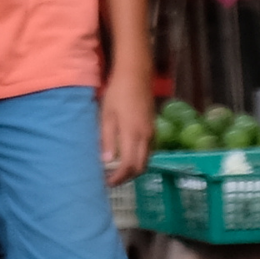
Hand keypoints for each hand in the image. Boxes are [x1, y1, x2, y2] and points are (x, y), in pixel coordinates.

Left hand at [96, 66, 155, 186]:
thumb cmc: (117, 93)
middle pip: (140, 167)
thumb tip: (107, 161)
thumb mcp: (107, 115)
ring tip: (115, 170)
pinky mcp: (152, 128)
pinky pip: (147, 150)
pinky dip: (137, 158)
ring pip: (145, 159)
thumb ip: (108, 139)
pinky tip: (125, 155)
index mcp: (134, 134)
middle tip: (110, 179)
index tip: (106, 183)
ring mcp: (151, 133)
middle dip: (126, 177)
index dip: (119, 178)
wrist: (136, 75)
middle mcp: (146, 137)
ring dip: (132, 169)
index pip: (130, 166)